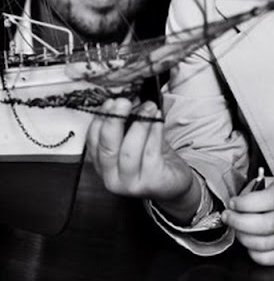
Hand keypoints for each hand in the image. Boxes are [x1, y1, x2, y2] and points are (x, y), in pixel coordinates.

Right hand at [87, 97, 199, 221]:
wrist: (173, 182)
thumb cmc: (152, 159)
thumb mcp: (135, 140)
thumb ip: (128, 123)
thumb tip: (128, 97)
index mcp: (103, 165)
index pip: (92, 142)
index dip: (100, 120)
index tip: (110, 102)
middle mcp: (112, 178)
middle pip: (107, 148)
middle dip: (114, 121)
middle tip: (124, 102)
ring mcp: (131, 183)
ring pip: (129, 151)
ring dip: (140, 124)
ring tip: (149, 107)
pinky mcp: (151, 182)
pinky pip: (150, 152)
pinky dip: (154, 132)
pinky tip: (158, 119)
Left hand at [221, 178, 273, 265]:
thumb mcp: (268, 183)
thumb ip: (251, 190)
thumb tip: (234, 205)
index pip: (268, 200)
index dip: (246, 203)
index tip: (232, 203)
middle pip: (265, 225)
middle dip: (239, 222)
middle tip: (227, 217)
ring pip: (263, 244)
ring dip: (243, 237)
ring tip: (236, 228)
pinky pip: (267, 259)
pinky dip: (252, 252)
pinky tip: (248, 241)